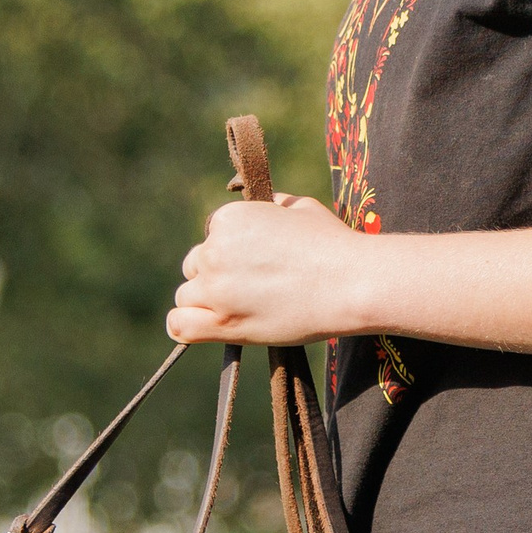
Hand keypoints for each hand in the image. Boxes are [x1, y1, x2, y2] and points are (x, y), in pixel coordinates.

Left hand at [169, 191, 367, 347]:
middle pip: (195, 266)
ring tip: (240, 310)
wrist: (351, 284)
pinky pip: (179, 325)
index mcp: (229, 218)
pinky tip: (206, 326)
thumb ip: (271, 206)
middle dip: (217, 276)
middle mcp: (215, 250)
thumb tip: (266, 207)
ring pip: (187, 296)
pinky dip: (185, 326)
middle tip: (251, 289)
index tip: (255, 265)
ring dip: (207, 302)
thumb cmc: (333, 244)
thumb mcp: (300, 208)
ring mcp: (216, 288)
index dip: (232, 252)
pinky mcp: (222, 323)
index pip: (211, 235)